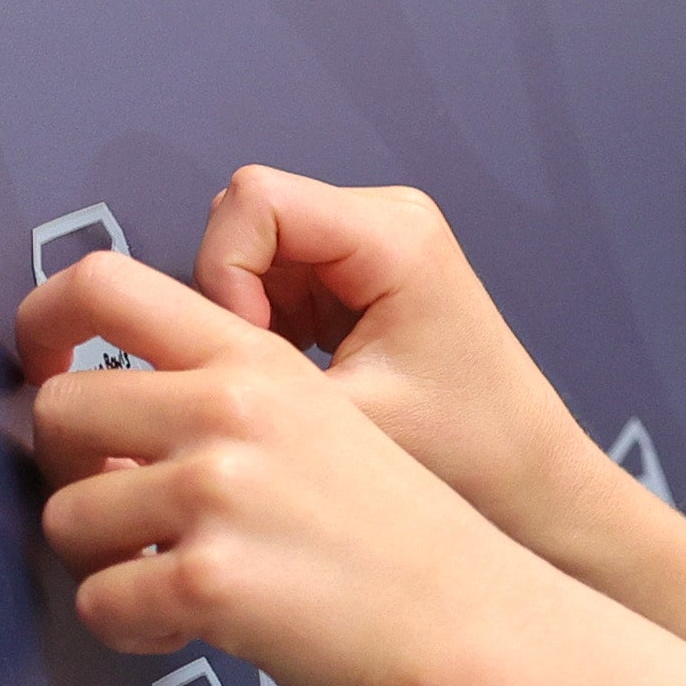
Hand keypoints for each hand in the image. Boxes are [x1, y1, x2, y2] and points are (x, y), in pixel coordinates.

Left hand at [17, 250, 537, 685]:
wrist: (473, 622)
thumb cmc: (402, 538)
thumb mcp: (326, 418)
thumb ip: (221, 395)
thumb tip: (103, 417)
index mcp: (254, 361)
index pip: (102, 284)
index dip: (45, 326)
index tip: (52, 372)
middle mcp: (227, 412)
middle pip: (57, 410)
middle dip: (74, 472)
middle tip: (126, 514)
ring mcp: (215, 493)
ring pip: (65, 517)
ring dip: (102, 561)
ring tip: (168, 579)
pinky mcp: (207, 580)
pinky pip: (99, 603)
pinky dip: (131, 628)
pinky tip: (187, 626)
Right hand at [191, 167, 620, 560]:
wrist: (530, 485)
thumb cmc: (469, 456)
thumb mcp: (348, 420)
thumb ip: (250, 382)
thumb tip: (156, 366)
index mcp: (396, 234)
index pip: (252, 200)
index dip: (225, 273)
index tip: (252, 351)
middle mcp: (386, 221)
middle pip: (244, 222)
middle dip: (232, 301)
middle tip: (266, 378)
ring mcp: (370, 246)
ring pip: (249, 255)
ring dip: (247, 323)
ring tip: (293, 388)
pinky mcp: (355, 278)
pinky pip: (271, 282)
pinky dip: (266, 335)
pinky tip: (304, 383)